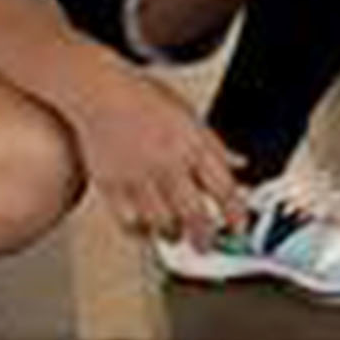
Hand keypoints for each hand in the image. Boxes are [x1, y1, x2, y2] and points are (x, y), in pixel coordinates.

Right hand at [65, 67, 248, 241]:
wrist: (99, 94)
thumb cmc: (144, 100)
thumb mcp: (191, 116)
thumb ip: (215, 147)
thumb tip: (239, 164)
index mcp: (193, 144)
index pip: (223, 187)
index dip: (235, 212)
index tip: (239, 227)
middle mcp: (168, 163)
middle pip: (194, 212)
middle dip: (205, 236)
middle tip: (207, 245)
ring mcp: (138, 177)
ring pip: (161, 222)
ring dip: (172, 234)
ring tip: (176, 235)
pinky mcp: (112, 186)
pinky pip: (129, 220)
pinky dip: (140, 230)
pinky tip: (145, 228)